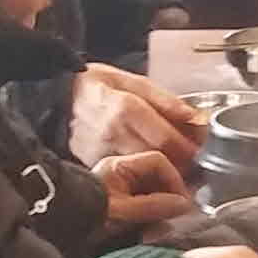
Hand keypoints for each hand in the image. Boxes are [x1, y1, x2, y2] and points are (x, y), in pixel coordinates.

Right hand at [69, 62, 201, 170]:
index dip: (190, 148)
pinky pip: (124, 176)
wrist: (56, 96)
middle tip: (193, 160)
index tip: (201, 149)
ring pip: (143, 172)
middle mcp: (113, 133)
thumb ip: (167, 102)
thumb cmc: (97, 86)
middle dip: (181, 163)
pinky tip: (147, 168)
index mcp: (126, 109)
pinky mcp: (92, 163)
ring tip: (172, 163)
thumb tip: (197, 119)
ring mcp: (100, 151)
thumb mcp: (134, 82)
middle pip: (158, 159)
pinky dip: (141, 175)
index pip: (167, 139)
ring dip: (163, 172)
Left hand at [95, 150, 194, 229]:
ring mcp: (118, 186)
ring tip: (163, 223)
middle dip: (169, 195)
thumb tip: (184, 205)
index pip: (158, 162)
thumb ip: (156, 206)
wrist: (60, 229)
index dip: (174, 178)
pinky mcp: (117, 202)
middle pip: (157, 176)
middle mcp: (120, 172)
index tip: (182, 200)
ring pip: (151, 191)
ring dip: (160, 206)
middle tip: (176, 214)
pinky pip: (142, 203)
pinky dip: (150, 214)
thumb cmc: (88, 216)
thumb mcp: (125, 212)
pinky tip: (151, 227)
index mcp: (120, 166)